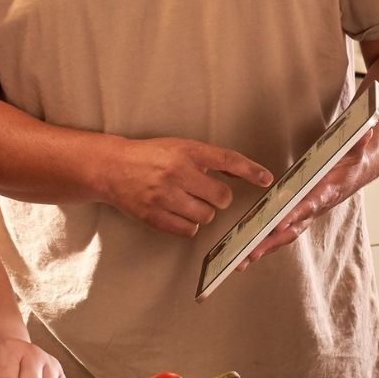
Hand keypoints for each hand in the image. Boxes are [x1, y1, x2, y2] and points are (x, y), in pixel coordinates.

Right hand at [101, 137, 272, 236]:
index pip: (227, 160)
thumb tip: (241, 173)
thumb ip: (208, 160)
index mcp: (186, 151)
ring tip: (187, 202)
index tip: (266, 179)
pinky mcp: (154, 215)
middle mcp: (177, 172)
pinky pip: (188, 229)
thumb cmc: (150, 156)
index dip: (250, 170)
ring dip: (202, 212)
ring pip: (206, 216)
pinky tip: (178, 212)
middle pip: (220, 197)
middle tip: (204, 192)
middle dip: (217, 198)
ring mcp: (164, 196)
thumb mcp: (180, 147)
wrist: (112, 167)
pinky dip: (189, 225)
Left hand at [244, 147, 367, 264]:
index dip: (296, 213)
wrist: (352, 174)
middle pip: (292, 228)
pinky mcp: (295, 217)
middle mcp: (313, 208)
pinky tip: (244, 254)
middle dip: (272, 240)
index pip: (310, 203)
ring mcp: (304, 215)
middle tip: (252, 251)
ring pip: (283, 235)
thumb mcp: (356, 148)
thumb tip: (367, 130)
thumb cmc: (349, 162)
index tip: (281, 221)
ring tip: (241, 261)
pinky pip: (278, 233)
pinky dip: (262, 245)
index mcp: (325, 192)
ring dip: (263, 248)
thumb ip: (359, 140)